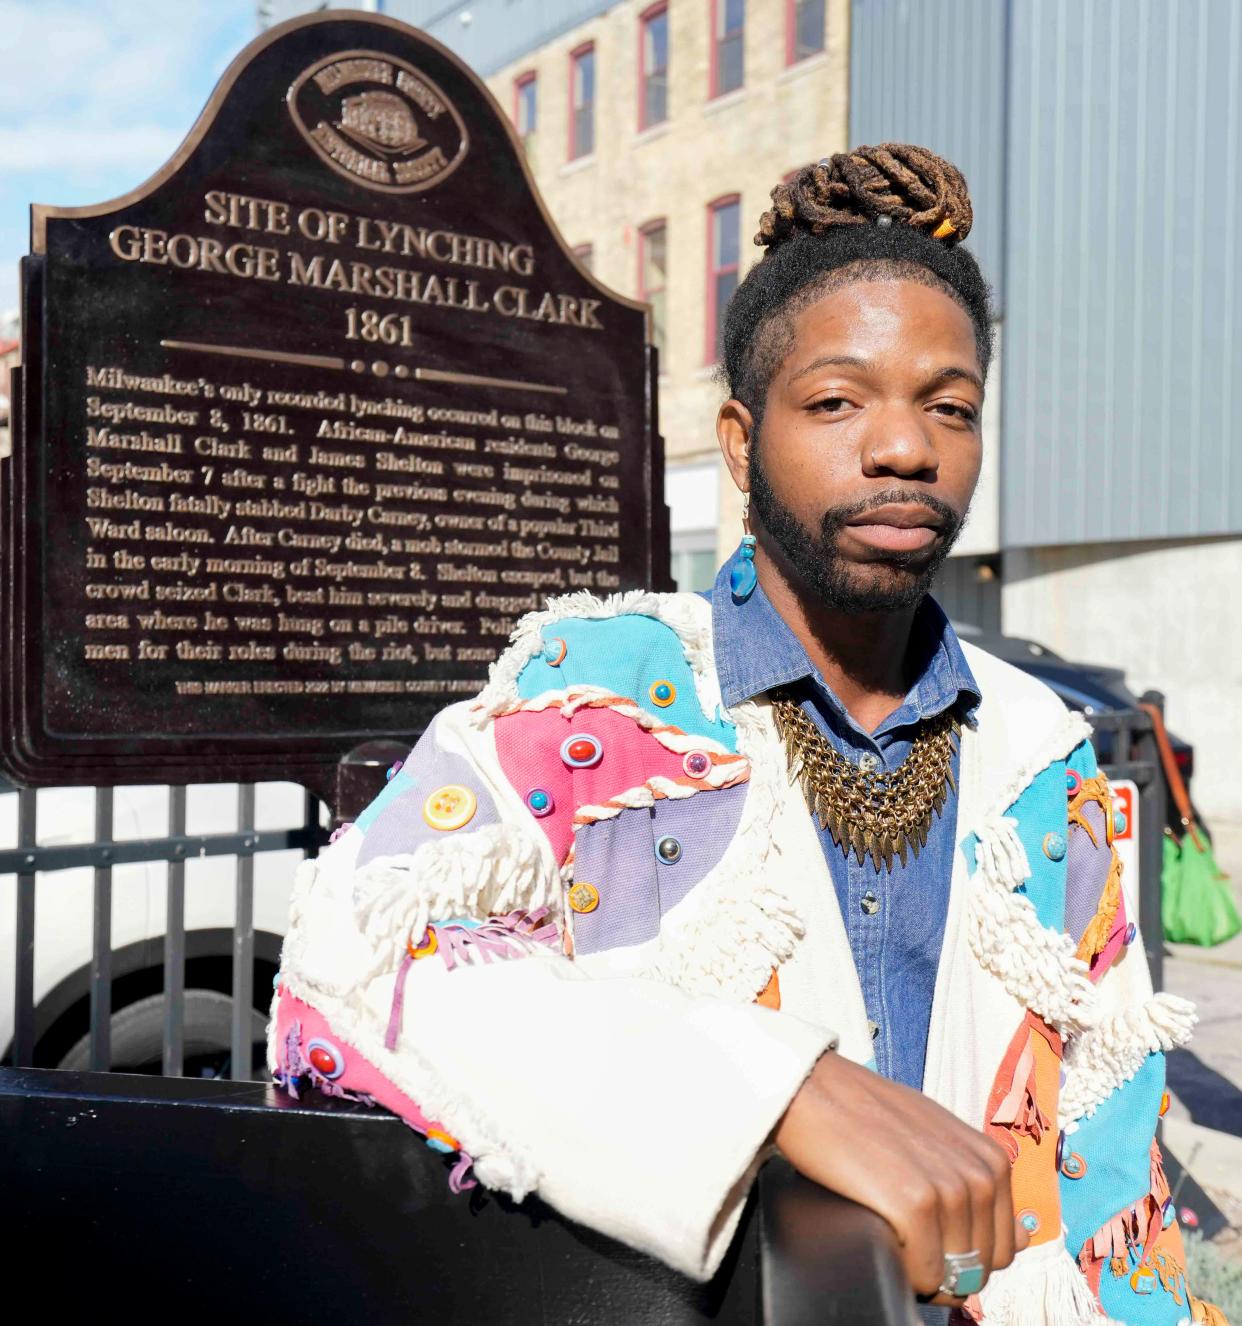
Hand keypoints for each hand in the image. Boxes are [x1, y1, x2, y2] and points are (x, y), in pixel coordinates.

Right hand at [775, 1052, 1028, 1304]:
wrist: (814, 1088)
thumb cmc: (868, 1114)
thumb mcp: (939, 1137)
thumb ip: (979, 1180)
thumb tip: (1023, 1239)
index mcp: (991, 1160)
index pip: (1005, 1247)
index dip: (966, 1254)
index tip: (930, 1241)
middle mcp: (981, 1175)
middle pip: (982, 1265)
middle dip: (948, 1268)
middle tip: (907, 1243)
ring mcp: (950, 1190)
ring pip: (955, 1274)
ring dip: (925, 1272)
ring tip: (893, 1237)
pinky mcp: (915, 1204)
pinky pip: (925, 1273)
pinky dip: (907, 1274)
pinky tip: (885, 1241)